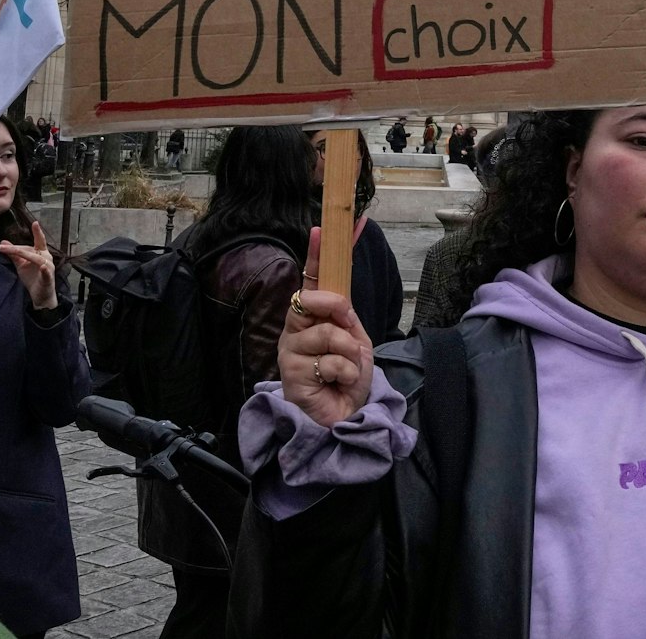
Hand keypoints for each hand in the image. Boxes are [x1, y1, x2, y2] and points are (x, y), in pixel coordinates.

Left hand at [0, 222, 57, 310]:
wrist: (40, 295)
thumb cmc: (33, 278)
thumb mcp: (21, 264)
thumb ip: (14, 254)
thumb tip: (3, 243)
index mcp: (41, 254)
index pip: (39, 241)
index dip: (37, 232)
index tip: (35, 223)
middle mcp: (46, 258)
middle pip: (32, 250)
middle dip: (16, 248)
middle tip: (2, 247)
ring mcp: (48, 268)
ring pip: (37, 259)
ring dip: (24, 254)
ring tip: (13, 251)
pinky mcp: (48, 278)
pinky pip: (46, 273)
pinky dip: (45, 270)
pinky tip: (42, 266)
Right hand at [280, 228, 374, 427]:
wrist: (345, 415)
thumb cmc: (346, 377)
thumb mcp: (355, 341)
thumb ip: (346, 319)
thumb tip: (343, 301)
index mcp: (312, 318)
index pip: (312, 282)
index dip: (316, 256)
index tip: (321, 230)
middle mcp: (296, 330)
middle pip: (311, 300)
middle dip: (337, 308)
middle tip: (349, 327)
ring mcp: (290, 352)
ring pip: (327, 334)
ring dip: (350, 353)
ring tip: (347, 370)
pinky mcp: (292, 375)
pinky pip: (331, 362)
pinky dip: (347, 373)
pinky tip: (339, 384)